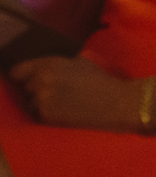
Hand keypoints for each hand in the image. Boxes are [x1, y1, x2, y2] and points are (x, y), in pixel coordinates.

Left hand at [9, 56, 139, 131]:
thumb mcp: (83, 62)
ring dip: (41, 103)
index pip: (18, 70)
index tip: (28, 80)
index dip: (23, 75)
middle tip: (56, 94)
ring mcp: (43, 97)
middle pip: (25, 87)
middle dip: (36, 90)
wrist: (115, 103)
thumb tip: (44, 67)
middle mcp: (43, 78)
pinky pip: (39, 114)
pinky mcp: (46, 114)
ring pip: (30, 102)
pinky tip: (65, 112)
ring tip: (62, 104)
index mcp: (52, 63)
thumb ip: (60, 63)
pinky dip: (48, 114)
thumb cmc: (102, 81)